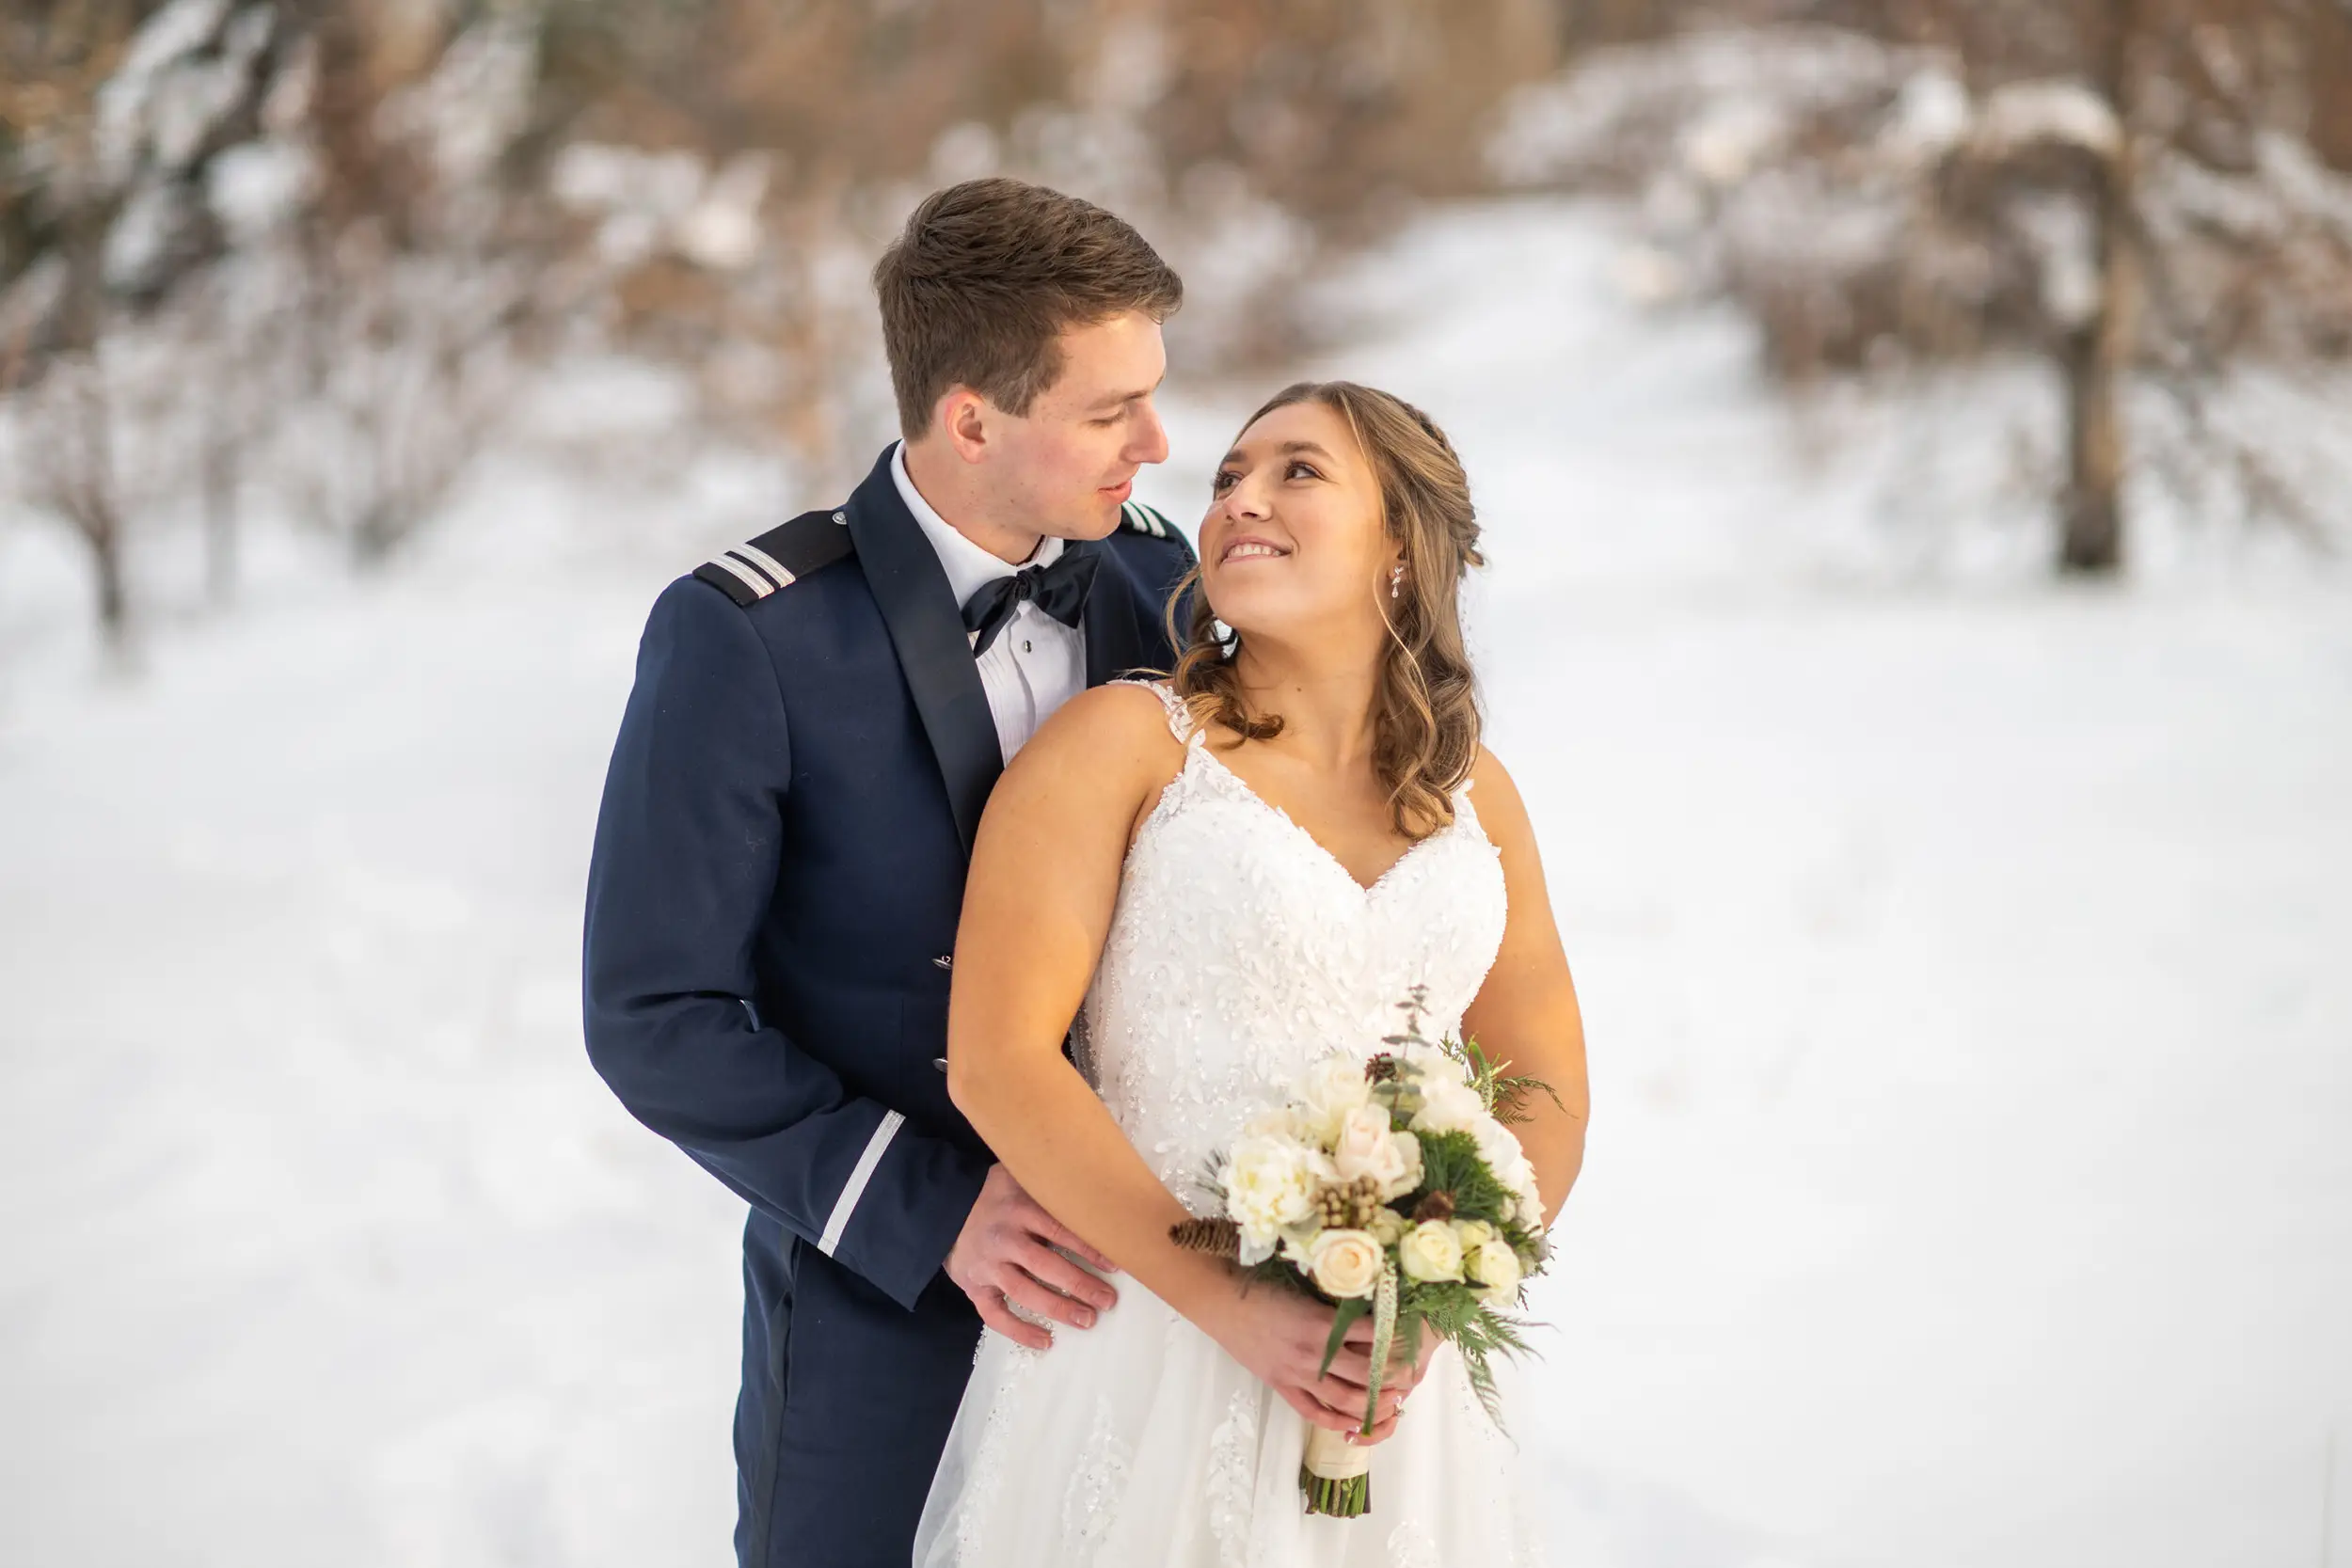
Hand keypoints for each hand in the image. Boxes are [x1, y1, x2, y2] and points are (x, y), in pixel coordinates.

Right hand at [946, 1164, 1120, 1349]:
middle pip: (1046, 1266)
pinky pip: (996, 1315)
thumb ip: (1050, 1187)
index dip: (1089, 1249)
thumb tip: (1095, 1192)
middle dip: (1080, 1285)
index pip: (1060, 1231)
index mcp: (1020, 1209)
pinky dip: (1019, 1331)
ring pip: (1025, 1292)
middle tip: (1108, 1300)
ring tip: (1087, 1320)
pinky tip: (1045, 1341)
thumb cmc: (995, 1194)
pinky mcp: (974, 1287)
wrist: (944, 1208)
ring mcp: (988, 1266)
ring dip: (1058, 1308)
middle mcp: (1004, 1239)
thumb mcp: (1021, 1178)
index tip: (1115, 1265)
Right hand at [1195, 1284, 1431, 1445]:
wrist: (1223, 1301)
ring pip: (1345, 1400)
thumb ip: (1336, 1304)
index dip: (1397, 1338)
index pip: (1374, 1335)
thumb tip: (1371, 1310)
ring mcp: (1297, 1374)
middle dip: (1394, 1378)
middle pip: (1368, 1374)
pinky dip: (1336, 1421)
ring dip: (1373, 1404)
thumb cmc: (1263, 1286)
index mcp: (1323, 1322)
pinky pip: (1314, 1412)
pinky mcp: (1282, 1386)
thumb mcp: (1306, 1289)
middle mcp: (1315, 1353)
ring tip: (1392, 1401)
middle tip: (1411, 1375)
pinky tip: (1353, 1422)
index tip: (1414, 1337)